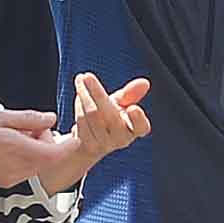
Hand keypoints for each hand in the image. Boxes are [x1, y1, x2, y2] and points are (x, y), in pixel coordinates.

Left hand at [32, 74, 152, 190]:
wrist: (92, 140)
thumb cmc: (111, 116)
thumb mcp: (121, 103)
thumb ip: (130, 94)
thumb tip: (144, 82)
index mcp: (135, 128)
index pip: (141, 127)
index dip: (139, 119)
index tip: (133, 108)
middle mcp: (122, 139)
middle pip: (110, 116)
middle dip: (97, 93)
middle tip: (87, 76)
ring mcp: (105, 145)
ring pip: (92, 116)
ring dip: (84, 95)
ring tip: (81, 80)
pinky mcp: (88, 146)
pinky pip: (81, 122)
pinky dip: (79, 105)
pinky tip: (79, 96)